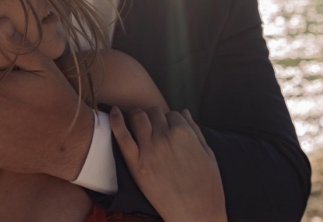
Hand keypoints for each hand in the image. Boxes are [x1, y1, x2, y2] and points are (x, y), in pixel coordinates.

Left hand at [111, 107, 226, 221]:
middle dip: (156, 117)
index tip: (171, 130)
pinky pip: (122, 136)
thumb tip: (183, 112)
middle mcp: (165, 137)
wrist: (195, 214)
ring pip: (138, 118)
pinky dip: (116, 121)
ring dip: (139, 117)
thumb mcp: (208, 154)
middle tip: (156, 128)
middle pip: (154, 113)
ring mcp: (148, 150)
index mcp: (184, 133)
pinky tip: (114, 111)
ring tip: (140, 123)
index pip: (172, 114)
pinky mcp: (135, 164)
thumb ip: (195, 130)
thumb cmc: (208, 186)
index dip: (172, 121)